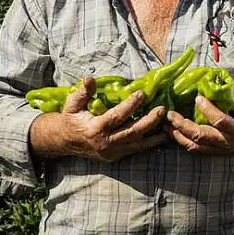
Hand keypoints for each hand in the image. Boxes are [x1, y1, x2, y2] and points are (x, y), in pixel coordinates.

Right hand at [54, 76, 168, 161]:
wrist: (64, 141)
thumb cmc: (71, 119)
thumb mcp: (72, 104)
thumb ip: (83, 92)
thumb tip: (90, 78)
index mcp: (95, 128)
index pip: (116, 116)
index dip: (130, 105)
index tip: (142, 93)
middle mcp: (105, 142)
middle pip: (132, 131)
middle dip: (149, 120)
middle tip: (162, 109)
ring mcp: (112, 152)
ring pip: (138, 143)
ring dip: (154, 134)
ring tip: (168, 124)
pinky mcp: (116, 156)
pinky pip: (136, 150)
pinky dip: (150, 144)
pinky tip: (162, 136)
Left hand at [163, 85, 233, 154]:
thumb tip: (221, 86)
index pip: (220, 121)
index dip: (208, 110)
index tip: (198, 98)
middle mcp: (226, 142)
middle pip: (201, 136)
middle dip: (183, 125)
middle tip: (171, 114)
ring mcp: (217, 149)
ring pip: (193, 145)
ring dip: (177, 134)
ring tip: (166, 123)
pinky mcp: (211, 150)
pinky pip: (193, 148)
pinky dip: (180, 140)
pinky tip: (171, 131)